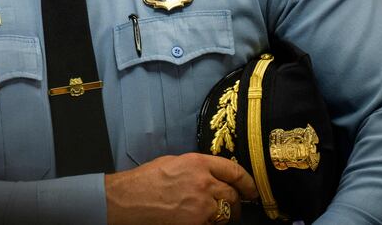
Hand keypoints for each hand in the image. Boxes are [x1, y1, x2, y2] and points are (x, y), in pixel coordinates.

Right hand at [104, 152, 257, 224]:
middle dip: (235, 201)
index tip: (252, 189)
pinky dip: (208, 223)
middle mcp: (204, 183)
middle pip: (232, 194)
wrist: (129, 200)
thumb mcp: (173, 162)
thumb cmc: (146, 180)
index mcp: (198, 163)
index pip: (234, 171)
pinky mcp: (196, 223)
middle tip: (233, 206)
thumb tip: (212, 174)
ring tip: (208, 213)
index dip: (247, 182)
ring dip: (222, 214)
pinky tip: (196, 220)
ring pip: (225, 213)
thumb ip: (196, 167)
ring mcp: (201, 206)